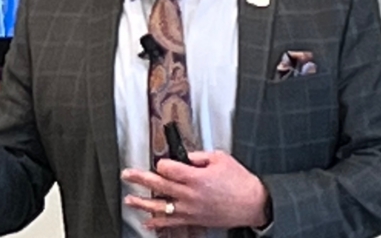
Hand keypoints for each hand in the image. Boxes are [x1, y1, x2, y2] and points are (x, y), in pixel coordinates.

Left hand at [120, 151, 270, 229]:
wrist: (254, 204)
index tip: (161, 161)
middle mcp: (190, 195)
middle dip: (140, 179)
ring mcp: (191, 210)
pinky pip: (173, 223)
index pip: (167, 168)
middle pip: (159, 185)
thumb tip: (185, 157)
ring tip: (129, 200)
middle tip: (126, 175)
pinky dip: (159, 224)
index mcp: (196, 177)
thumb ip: (199, 156)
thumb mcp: (220, 159)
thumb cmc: (240, 182)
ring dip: (143, 203)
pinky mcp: (195, 220)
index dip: (162, 163)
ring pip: (162, 207)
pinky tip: (148, 222)